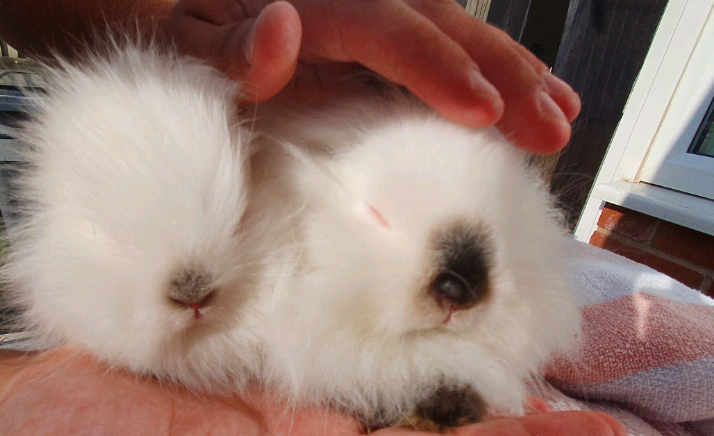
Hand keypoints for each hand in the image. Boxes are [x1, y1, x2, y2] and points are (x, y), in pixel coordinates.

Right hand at [0, 349, 625, 435]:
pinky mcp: (258, 355)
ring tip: (529, 339)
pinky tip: (418, 298)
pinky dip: (385, 322)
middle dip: (511, 427)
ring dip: (460, 368)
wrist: (24, 426)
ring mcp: (287, 400)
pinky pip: (335, 335)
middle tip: (592, 412)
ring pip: (391, 385)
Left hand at [162, 0, 580, 153]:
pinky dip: (485, 67)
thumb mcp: (179, 43)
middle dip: (502, 75)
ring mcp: (361, 6)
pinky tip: (523, 91)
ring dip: (512, 70)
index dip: (435, 68)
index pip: (383, 28)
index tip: (484, 113)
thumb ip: (231, 48)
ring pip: (451, 27)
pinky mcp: (368, 22)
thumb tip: (284, 27)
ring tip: (562, 115)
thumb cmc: (168, 30)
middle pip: (437, 23)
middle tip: (553, 129)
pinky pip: (437, 40)